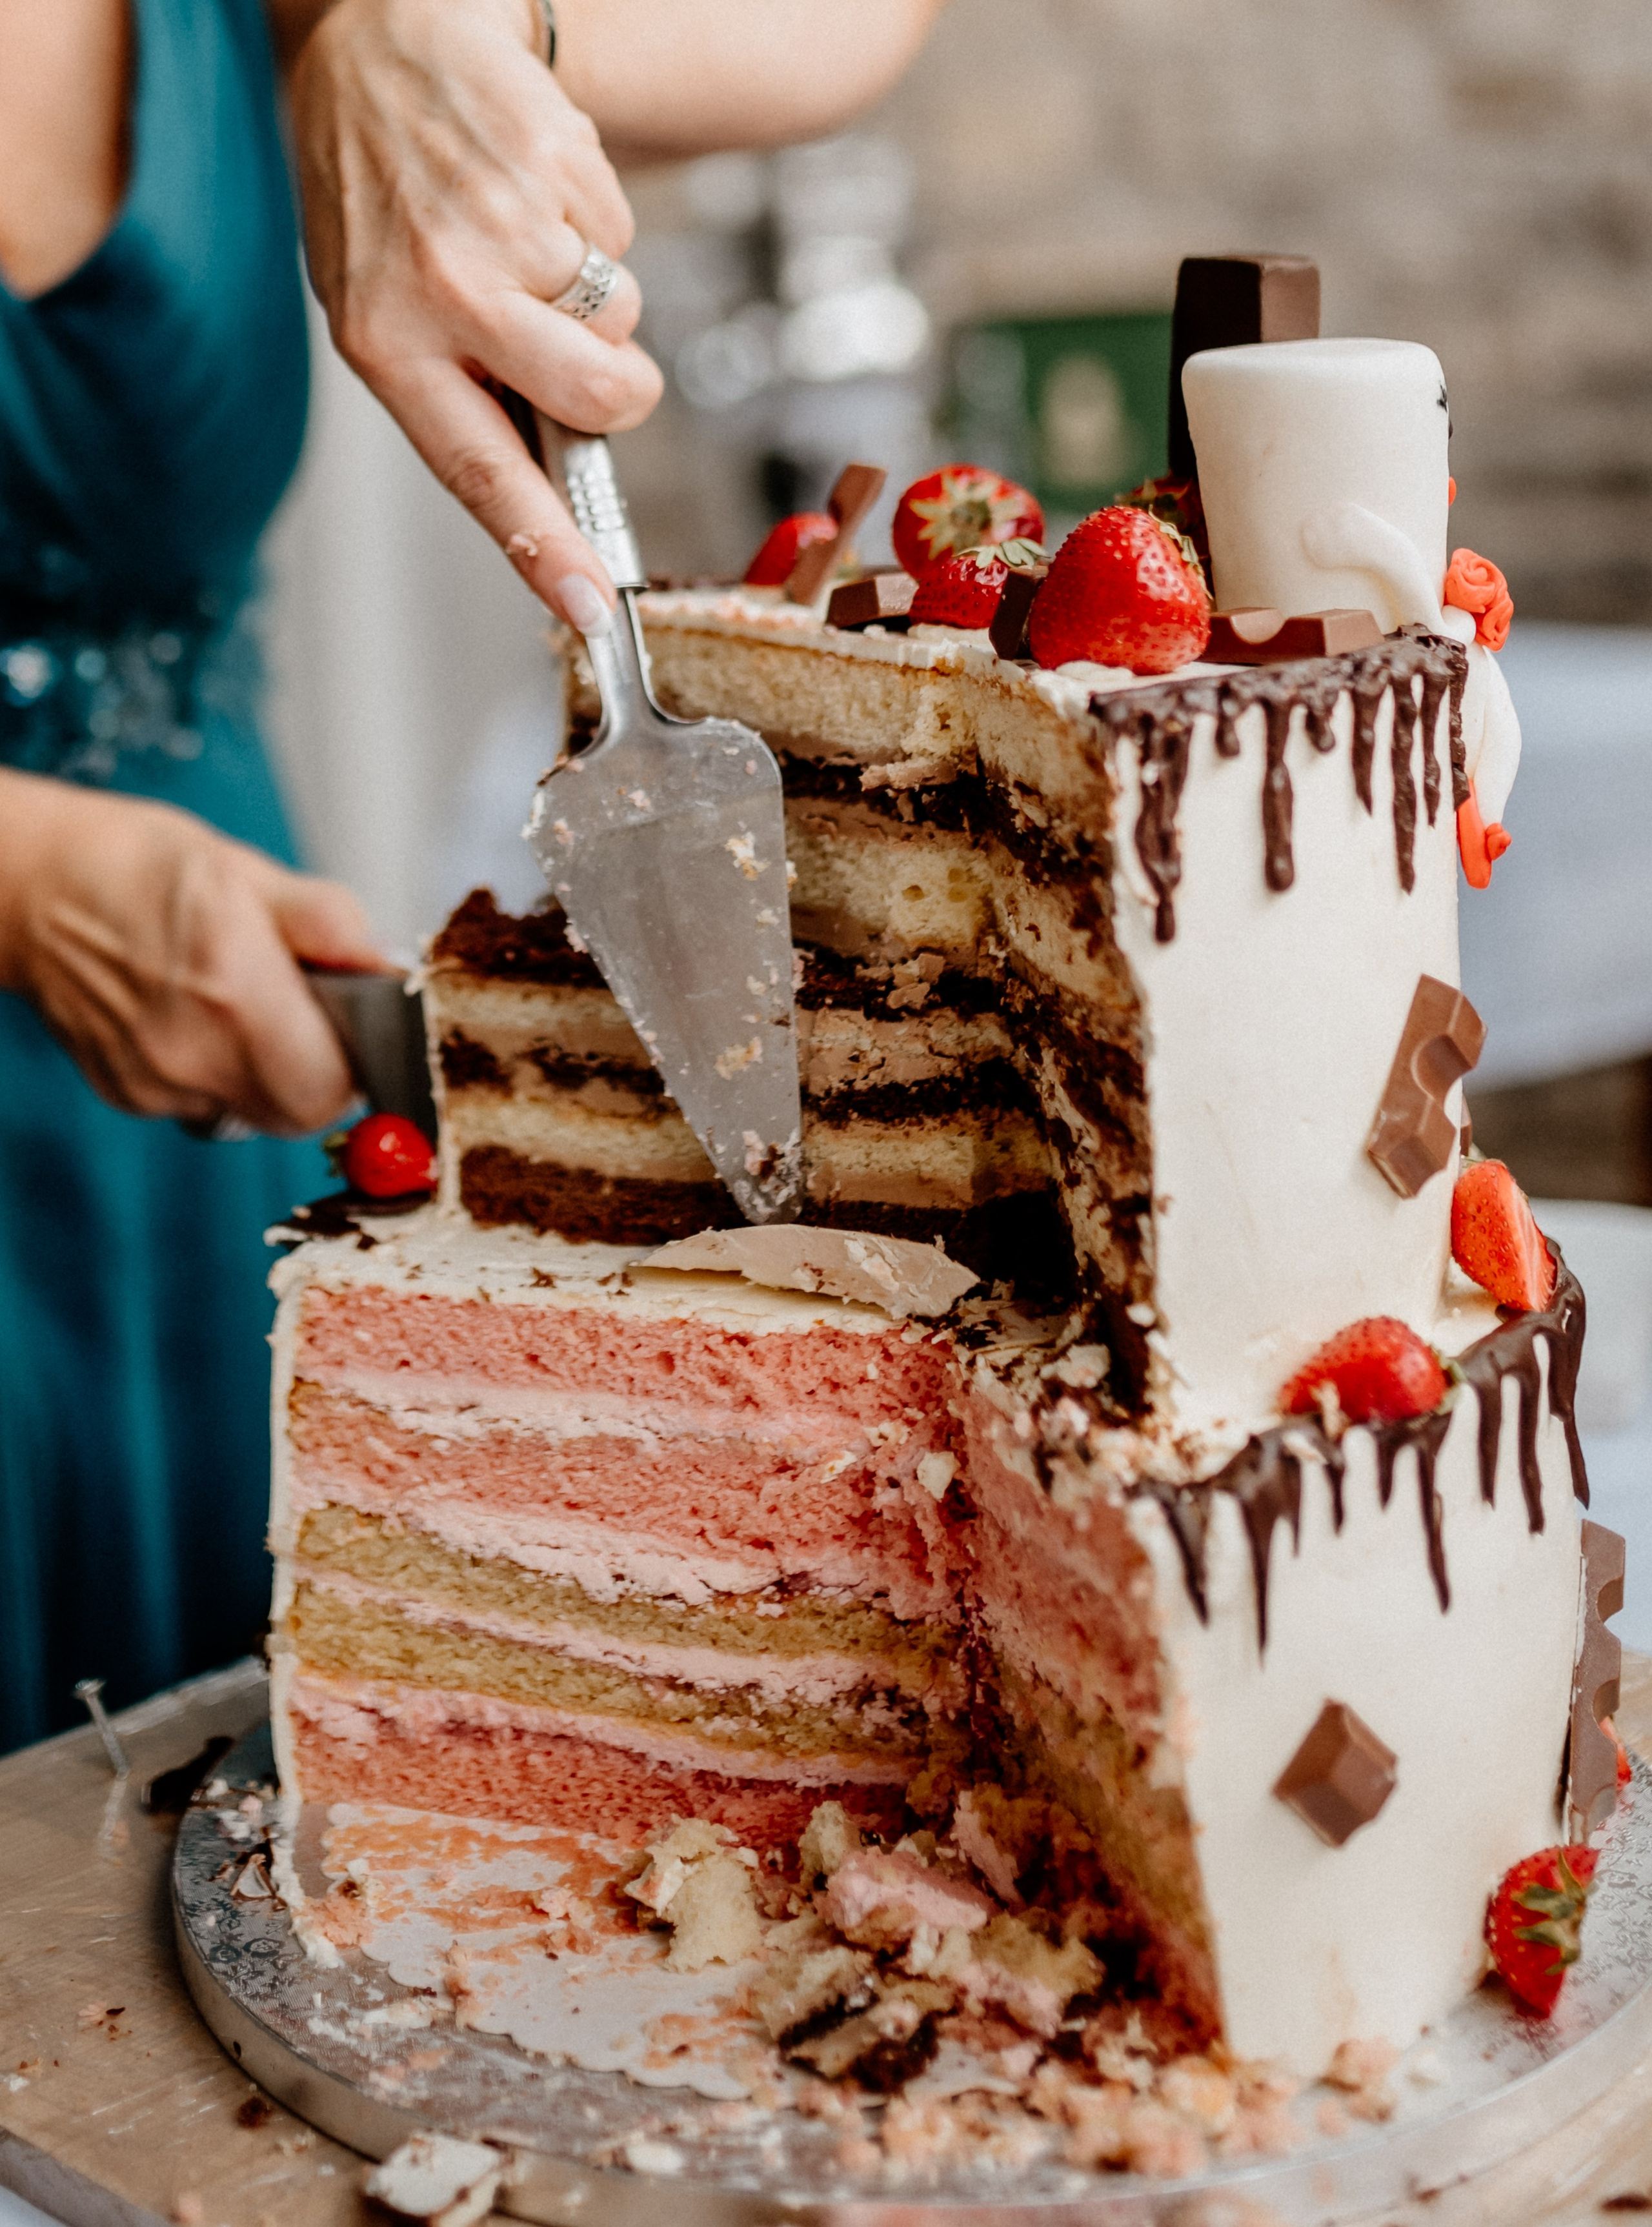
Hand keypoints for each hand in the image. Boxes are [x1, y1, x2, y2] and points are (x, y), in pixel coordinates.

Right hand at [0, 772, 385, 1135]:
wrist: (36, 889)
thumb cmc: (142, 869)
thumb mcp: (249, 873)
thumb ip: (326, 924)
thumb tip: (386, 967)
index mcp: (232, 985)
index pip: (331, 1087)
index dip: (357, 1064)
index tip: (353, 1028)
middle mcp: (190, 1048)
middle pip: (297, 1115)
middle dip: (318, 1076)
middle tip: (308, 1021)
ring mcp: (154, 1081)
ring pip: (252, 1113)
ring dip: (268, 1075)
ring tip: (241, 1008)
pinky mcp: (128, 1096)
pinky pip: (205, 1106)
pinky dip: (218, 1074)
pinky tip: (195, 1019)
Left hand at [288, 0, 661, 632]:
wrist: (380, 36)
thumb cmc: (381, 194)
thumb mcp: (381, 306)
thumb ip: (459, 393)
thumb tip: (555, 479)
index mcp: (387, 344)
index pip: (483, 473)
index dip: (545, 547)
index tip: (591, 609)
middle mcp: (442, 288)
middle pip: (600, 393)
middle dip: (622, 388)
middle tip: (586, 357)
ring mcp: (500, 222)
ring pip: (622, 319)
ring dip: (596, 295)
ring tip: (526, 240)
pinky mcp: (551, 162)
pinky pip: (620, 237)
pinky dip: (592, 220)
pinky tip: (531, 185)